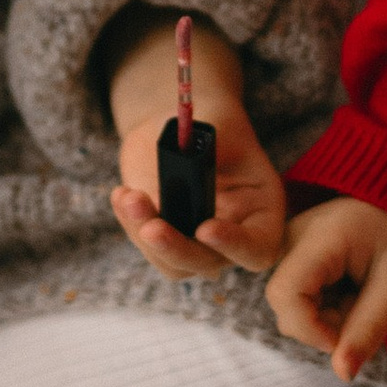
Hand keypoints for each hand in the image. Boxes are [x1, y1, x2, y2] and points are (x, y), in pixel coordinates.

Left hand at [104, 12, 284, 278]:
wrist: (182, 126)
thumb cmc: (211, 122)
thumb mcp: (217, 129)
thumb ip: (204, 150)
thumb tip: (183, 166)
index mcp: (262, 210)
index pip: (259, 248)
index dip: (236, 245)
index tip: (205, 228)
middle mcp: (235, 234)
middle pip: (210, 263)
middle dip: (177, 248)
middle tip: (152, 227)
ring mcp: (199, 242)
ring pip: (174, 264)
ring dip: (145, 234)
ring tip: (130, 196)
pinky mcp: (168, 238)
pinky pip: (148, 247)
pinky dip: (132, 224)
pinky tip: (124, 195)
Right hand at [264, 195, 386, 380]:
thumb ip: (368, 330)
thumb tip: (343, 375)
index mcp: (320, 236)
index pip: (286, 295)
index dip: (312, 330)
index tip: (348, 337)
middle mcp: (292, 235)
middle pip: (284, 305)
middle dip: (323, 326)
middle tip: (364, 309)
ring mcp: (287, 243)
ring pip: (289, 306)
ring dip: (325, 318)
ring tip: (360, 296)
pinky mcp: (291, 254)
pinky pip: (296, 297)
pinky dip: (324, 307)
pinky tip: (348, 290)